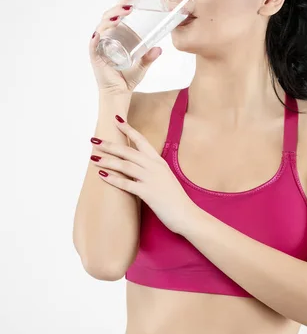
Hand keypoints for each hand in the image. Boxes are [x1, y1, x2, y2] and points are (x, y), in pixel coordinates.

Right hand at [89, 0, 161, 95]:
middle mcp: (105, 38)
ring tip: (123, 12)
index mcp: (115, 35)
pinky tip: (100, 33)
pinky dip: (97, 37)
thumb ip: (149, 57)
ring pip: (102, 26)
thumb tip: (160, 48)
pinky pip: (95, 44)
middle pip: (109, 16)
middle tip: (131, 1)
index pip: (117, 13)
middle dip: (119, 5)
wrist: (118, 95)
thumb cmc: (126, 79)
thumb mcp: (142, 65)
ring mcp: (99, 46)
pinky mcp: (96, 56)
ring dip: (112, 17)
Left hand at [89, 115, 195, 234]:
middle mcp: (154, 167)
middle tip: (94, 140)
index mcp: (158, 161)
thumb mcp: (164, 178)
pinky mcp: (147, 193)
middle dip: (110, 145)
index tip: (116, 119)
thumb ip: (151, 170)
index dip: (128, 129)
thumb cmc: (175, 198)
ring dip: (107, 161)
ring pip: (125, 165)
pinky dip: (113, 178)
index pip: (141, 140)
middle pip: (128, 151)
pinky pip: (126, 184)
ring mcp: (151, 179)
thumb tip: (136, 168)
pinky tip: (101, 175)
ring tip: (93, 158)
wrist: (186, 214)